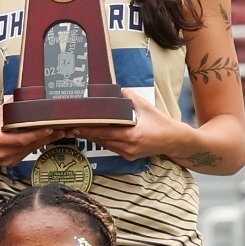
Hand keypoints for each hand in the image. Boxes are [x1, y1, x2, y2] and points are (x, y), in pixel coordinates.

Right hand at [0, 103, 59, 169]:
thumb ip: (10, 106)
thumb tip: (24, 95)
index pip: (23, 138)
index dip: (38, 133)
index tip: (51, 127)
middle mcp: (5, 153)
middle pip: (32, 144)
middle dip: (49, 135)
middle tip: (64, 127)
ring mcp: (9, 160)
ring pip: (32, 148)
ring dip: (47, 140)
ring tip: (61, 130)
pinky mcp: (13, 162)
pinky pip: (28, 152)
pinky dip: (38, 143)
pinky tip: (48, 137)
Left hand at [59, 90, 179, 160]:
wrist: (174, 141)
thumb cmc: (161, 122)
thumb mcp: (145, 106)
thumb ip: (128, 97)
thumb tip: (115, 89)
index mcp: (131, 135)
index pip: (104, 132)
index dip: (88, 129)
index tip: (75, 126)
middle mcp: (128, 147)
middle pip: (100, 139)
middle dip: (85, 133)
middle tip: (70, 126)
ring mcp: (128, 153)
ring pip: (104, 144)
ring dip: (92, 137)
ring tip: (77, 129)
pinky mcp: (128, 156)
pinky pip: (111, 147)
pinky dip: (103, 140)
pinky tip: (94, 134)